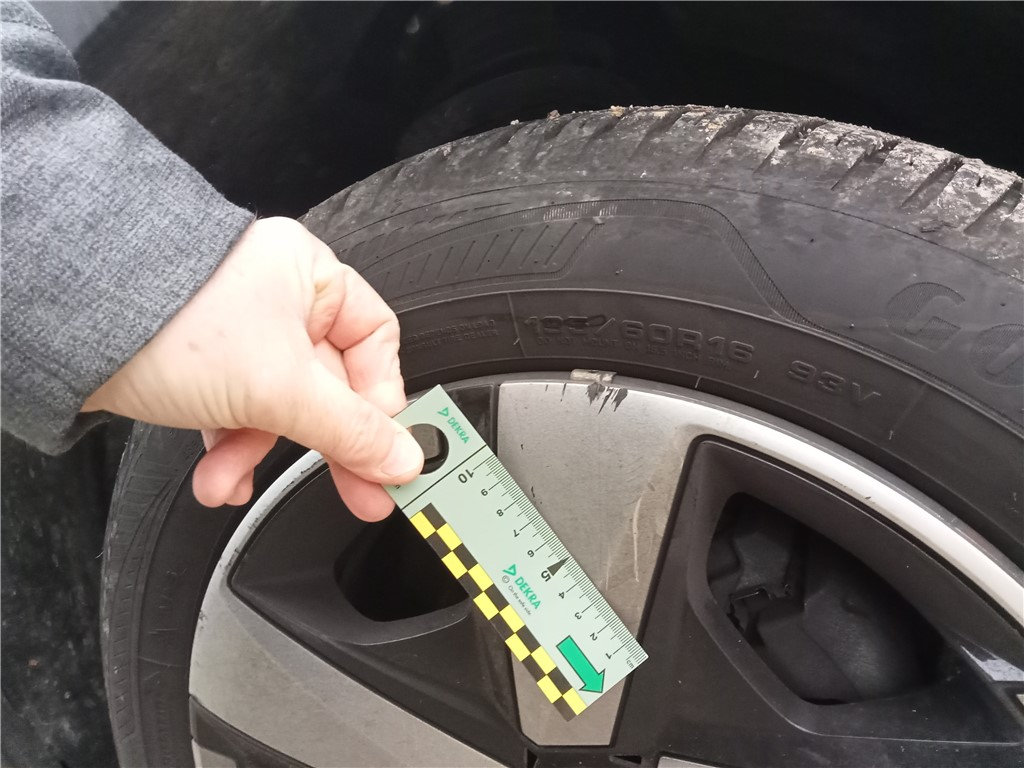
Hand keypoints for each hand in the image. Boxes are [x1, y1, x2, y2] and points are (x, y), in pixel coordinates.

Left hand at [83, 217, 422, 520]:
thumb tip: (403, 457)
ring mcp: (238, 330)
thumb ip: (351, 429)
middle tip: (357, 492)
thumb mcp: (282, 387)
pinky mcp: (200, 360)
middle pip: (328, 383)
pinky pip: (238, 408)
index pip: (375, 342)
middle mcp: (278, 297)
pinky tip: (219, 476)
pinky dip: (231, 446)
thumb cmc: (170, 322)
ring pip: (278, 404)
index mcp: (311, 276)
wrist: (68, 327)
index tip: (385, 450)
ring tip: (234, 482)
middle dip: (321, 444)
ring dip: (260, 452)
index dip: (381, 400)